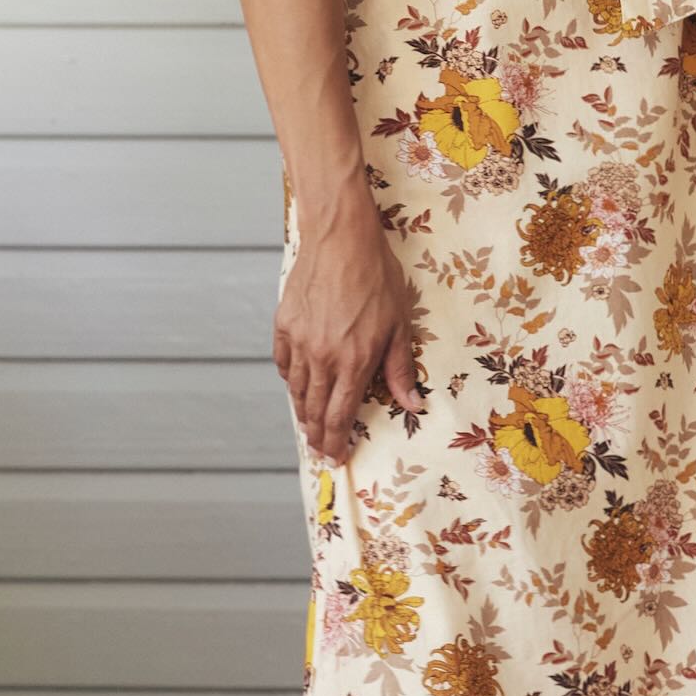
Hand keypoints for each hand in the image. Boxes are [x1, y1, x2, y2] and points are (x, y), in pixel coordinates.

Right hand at [273, 191, 425, 464]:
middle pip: (314, 410)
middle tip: (320, 449)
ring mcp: (299, 342)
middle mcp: (322, 358)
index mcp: (353, 361)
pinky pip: (283, 363)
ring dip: (303, 411)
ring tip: (309, 423)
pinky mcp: (284, 324)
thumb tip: (412, 403)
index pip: (340, 416)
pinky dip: (289, 379)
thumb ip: (400, 367)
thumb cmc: (375, 275)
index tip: (336, 457)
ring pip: (296, 390)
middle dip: (317, 435)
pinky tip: (296, 383)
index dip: (336, 442)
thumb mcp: (399, 322)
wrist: (340, 238)